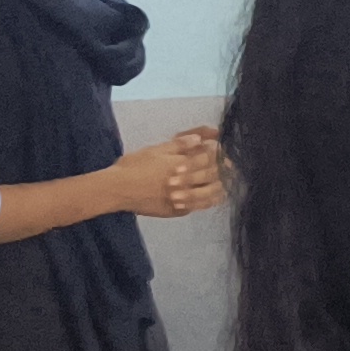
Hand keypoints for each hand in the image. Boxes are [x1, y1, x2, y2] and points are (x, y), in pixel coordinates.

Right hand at [109, 131, 223, 219]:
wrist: (117, 190)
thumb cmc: (133, 166)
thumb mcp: (154, 150)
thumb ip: (178, 145)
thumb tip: (198, 139)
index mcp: (180, 163)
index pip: (208, 158)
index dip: (220, 154)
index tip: (226, 152)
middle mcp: (184, 182)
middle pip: (212, 175)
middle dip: (225, 170)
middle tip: (232, 167)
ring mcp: (182, 198)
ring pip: (210, 194)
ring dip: (220, 187)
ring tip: (226, 183)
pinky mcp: (176, 211)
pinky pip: (198, 207)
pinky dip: (207, 201)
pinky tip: (212, 197)